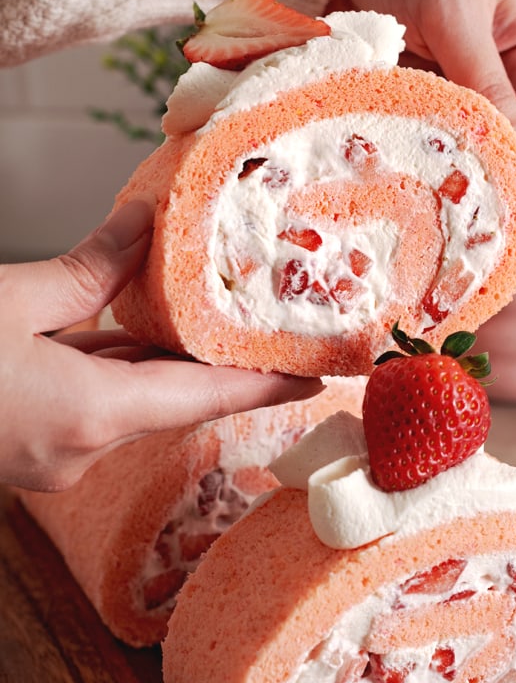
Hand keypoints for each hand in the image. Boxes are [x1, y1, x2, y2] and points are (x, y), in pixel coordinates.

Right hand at [0, 198, 320, 490]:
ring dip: (159, 361)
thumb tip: (140, 227)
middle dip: (216, 360)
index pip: (207, 398)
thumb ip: (84, 270)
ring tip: (203, 316)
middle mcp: (80, 449)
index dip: (268, 385)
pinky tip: (123, 333)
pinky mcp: (30, 447)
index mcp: (88, 414)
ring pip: (129, 402)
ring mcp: (54, 456)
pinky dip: (113, 372)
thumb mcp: (7, 299)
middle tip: (265, 324)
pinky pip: (93, 406)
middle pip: (174, 399)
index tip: (317, 376)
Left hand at [341, 0, 515, 236]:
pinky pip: (426, 142)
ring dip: (456, 197)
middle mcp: (509, 76)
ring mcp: (461, 88)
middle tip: (477, 261)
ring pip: (470, 158)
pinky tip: (404, 205)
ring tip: (440, 247)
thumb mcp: (457, 19)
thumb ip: (491, 94)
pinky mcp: (416, 93)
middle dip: (501, 208)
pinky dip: (417, 171)